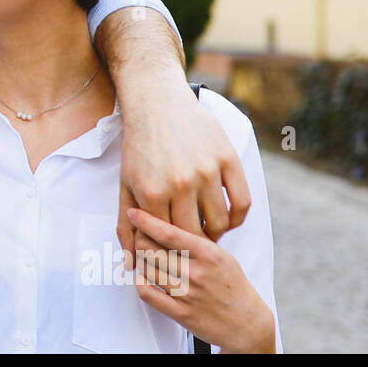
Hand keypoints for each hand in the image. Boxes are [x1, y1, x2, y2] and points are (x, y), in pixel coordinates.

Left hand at [117, 80, 250, 264]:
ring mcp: (206, 171)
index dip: (172, 250)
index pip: (167, 241)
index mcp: (152, 193)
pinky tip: (227, 219)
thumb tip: (130, 262)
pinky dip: (238, 218)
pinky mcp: (227, 158)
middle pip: (195, 235)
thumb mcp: (125, 185)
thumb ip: (127, 224)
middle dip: (193, 246)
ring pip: (220, 223)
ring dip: (216, 233)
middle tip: (193, 246)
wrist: (158, 104)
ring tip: (208, 231)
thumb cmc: (139, 148)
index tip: (174, 252)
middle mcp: (180, 183)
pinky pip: (242, 202)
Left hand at [127, 207, 275, 353]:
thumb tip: (166, 224)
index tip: (134, 212)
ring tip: (142, 255)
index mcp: (209, 255)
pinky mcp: (180, 313)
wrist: (247, 323)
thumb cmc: (233, 287)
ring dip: (138, 259)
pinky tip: (143, 275)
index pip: (169, 233)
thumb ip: (196, 241)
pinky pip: (147, 293)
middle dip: (138, 238)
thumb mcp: (222, 256)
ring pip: (146, 269)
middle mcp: (197, 273)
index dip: (146, 221)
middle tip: (137, 234)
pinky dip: (139, 282)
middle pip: (151, 249)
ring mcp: (187, 294)